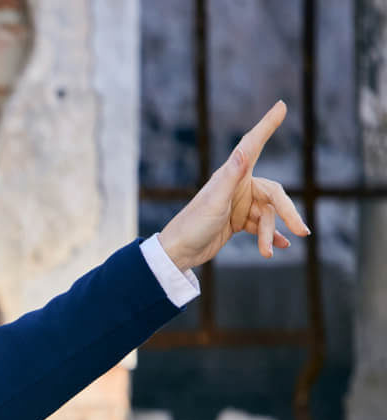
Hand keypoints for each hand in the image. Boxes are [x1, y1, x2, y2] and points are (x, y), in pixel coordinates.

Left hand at [158, 100, 309, 272]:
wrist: (177, 253)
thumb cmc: (192, 225)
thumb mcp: (214, 200)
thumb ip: (231, 174)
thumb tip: (245, 150)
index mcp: (232, 175)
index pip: (254, 144)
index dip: (268, 125)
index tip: (281, 105)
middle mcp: (238, 186)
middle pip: (274, 195)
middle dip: (288, 213)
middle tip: (304, 231)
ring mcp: (239, 204)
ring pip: (267, 215)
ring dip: (269, 234)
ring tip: (268, 253)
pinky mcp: (237, 221)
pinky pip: (261, 226)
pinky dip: (270, 236)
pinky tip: (279, 246)